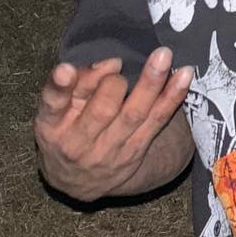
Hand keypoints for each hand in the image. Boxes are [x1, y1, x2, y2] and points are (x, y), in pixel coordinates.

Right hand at [34, 46, 192, 201]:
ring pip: (135, 113)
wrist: (78, 180)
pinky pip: (158, 120)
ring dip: (151, 83)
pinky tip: (184, 76)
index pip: (52, 103)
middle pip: (101, 109)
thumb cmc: (64, 131)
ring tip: (163, 56)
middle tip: (118, 66)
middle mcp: (79, 141)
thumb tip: (112, 63)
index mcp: (51, 125)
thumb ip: (76, 84)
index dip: (60, 86)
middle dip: (114, 82)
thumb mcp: (56, 111)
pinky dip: (172, 97)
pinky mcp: (136, 150)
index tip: (66, 70)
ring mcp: (110, 149)